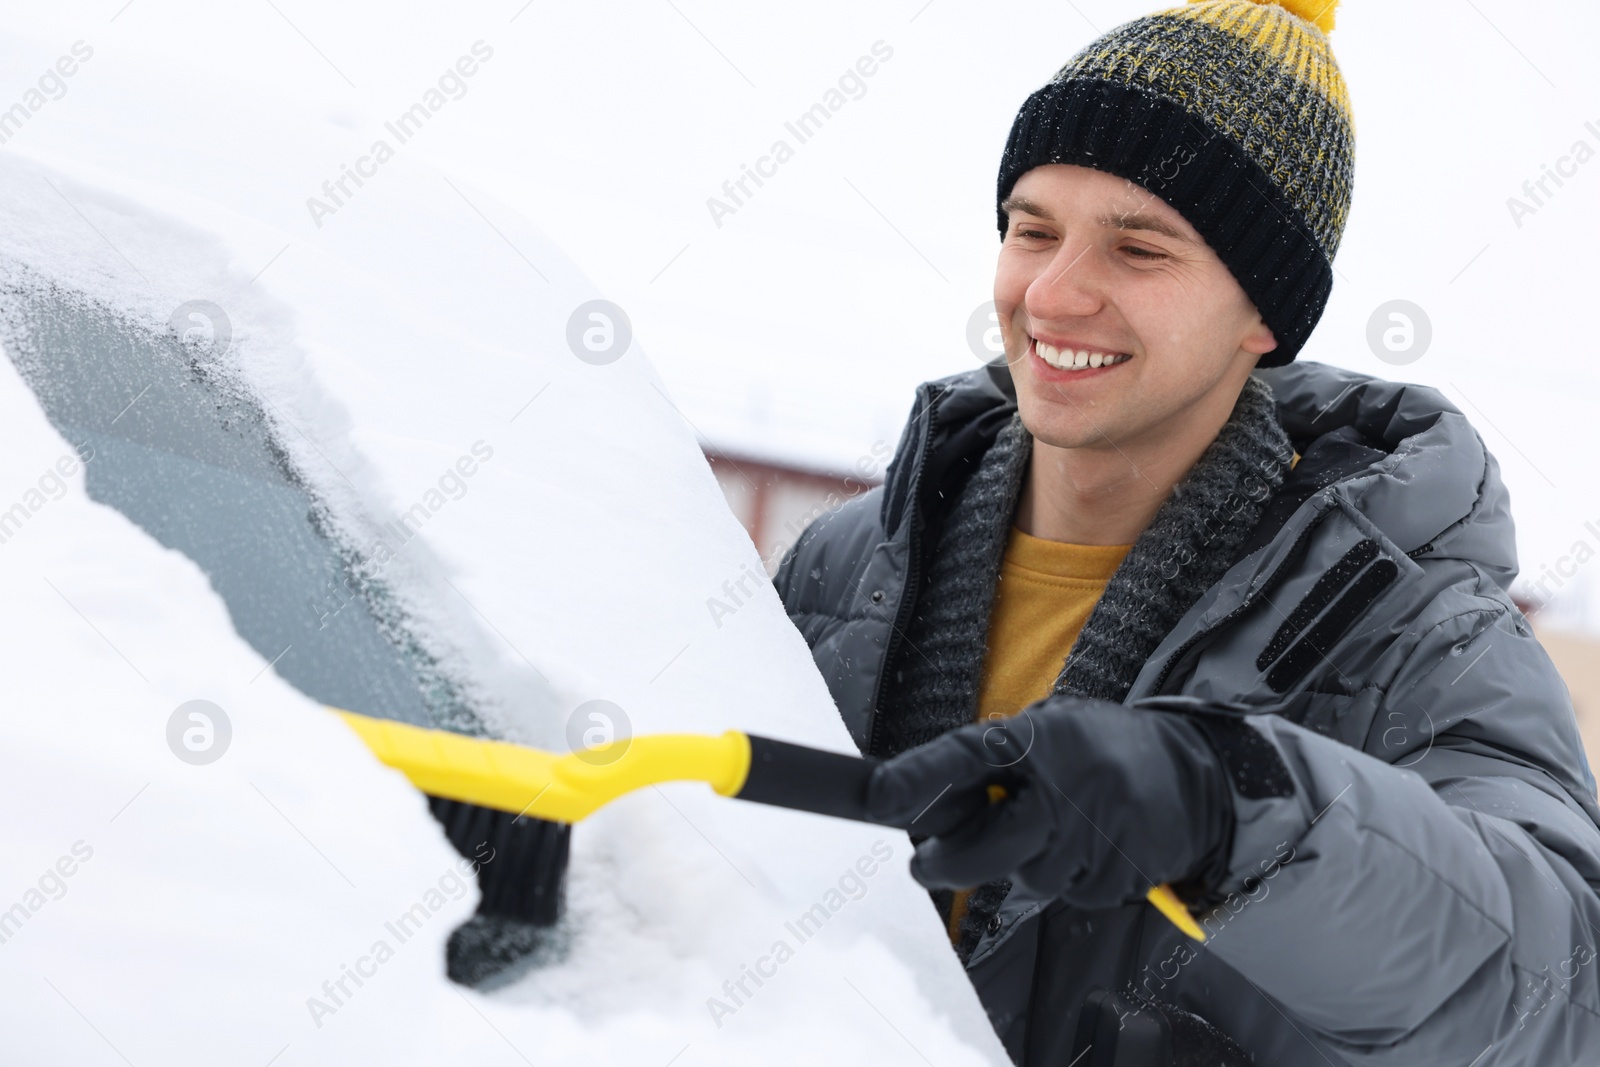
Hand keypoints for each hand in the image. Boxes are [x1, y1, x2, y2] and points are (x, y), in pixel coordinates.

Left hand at [862, 696, 1232, 908]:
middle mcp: (1070, 783)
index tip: (879, 795)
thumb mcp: (1048, 732)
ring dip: (1027, 865)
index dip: (921, 777)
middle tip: (923, 864)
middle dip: (952, 862)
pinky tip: (1090, 849)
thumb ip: (993, 762)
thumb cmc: (1101, 749)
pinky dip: (1071, 880)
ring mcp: (1101, 831)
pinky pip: (1073, 895)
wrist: (1195, 769)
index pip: (969, 756)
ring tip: (1055, 830)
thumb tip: (928, 805)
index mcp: (1042, 738)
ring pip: (1031, 878)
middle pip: (995, 844)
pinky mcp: (1126, 870)